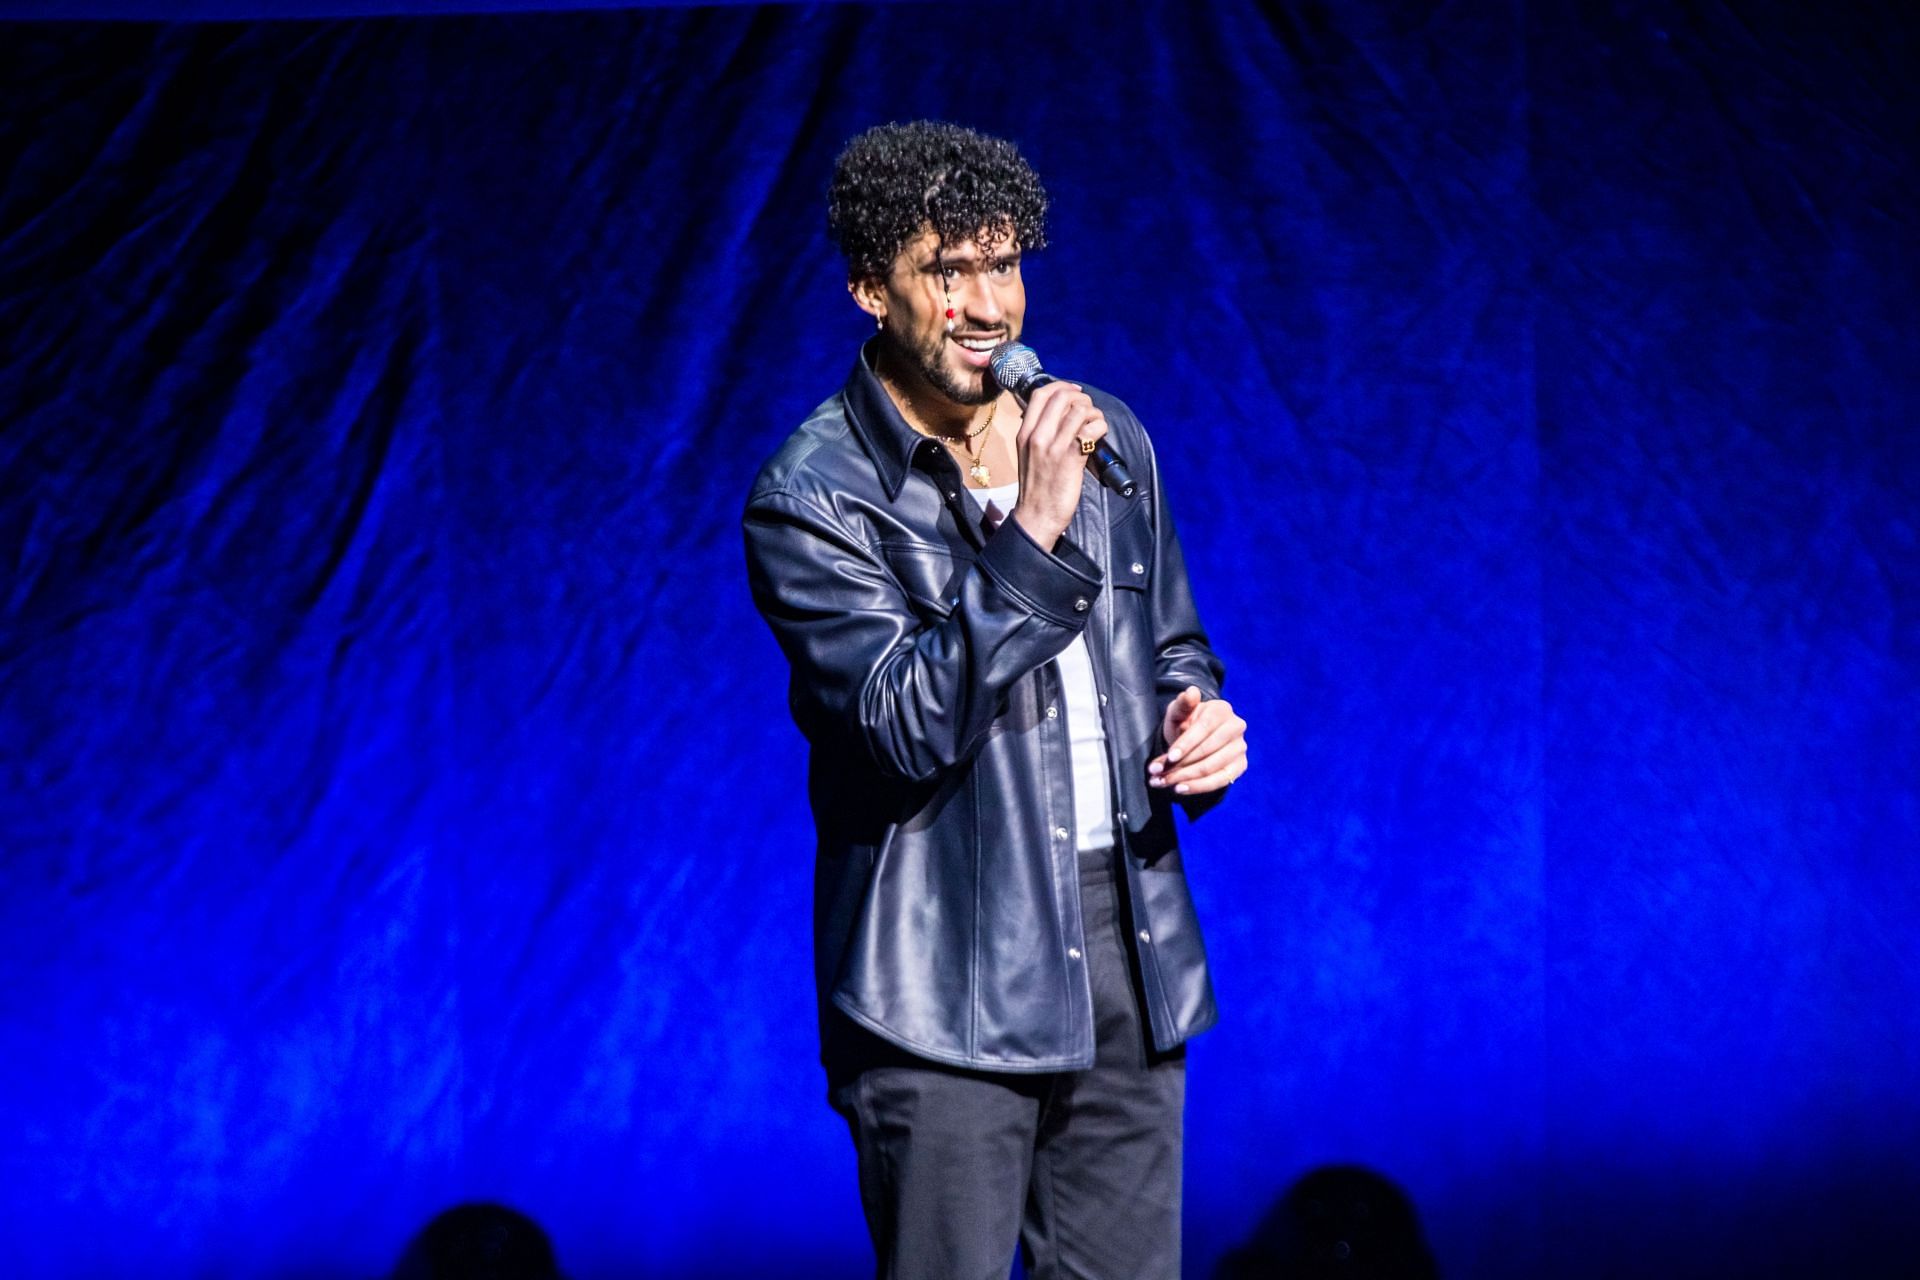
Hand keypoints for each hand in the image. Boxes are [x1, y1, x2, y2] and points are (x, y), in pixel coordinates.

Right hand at [1010, 381, 1107, 547]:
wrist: (1037, 515)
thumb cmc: (1037, 486)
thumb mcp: (1028, 453)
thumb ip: (1039, 432)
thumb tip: (1059, 413)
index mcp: (1024, 432)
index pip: (1041, 394)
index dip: (1062, 386)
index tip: (1074, 391)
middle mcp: (1037, 435)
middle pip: (1062, 396)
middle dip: (1081, 399)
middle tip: (1088, 412)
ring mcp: (1053, 446)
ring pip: (1079, 410)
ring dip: (1094, 414)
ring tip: (1094, 427)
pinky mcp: (1070, 458)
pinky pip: (1091, 429)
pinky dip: (1100, 428)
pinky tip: (1099, 438)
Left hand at [1149, 686, 1247, 795]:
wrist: (1197, 739)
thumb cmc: (1185, 723)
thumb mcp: (1178, 712)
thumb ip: (1183, 703)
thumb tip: (1191, 692)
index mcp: (1221, 710)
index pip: (1203, 728)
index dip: (1186, 744)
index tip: (1169, 757)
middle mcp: (1236, 727)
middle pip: (1206, 750)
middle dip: (1180, 765)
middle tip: (1158, 775)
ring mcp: (1240, 747)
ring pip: (1211, 767)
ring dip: (1185, 778)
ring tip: (1164, 783)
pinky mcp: (1241, 765)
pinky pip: (1220, 780)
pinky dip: (1199, 787)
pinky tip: (1181, 789)